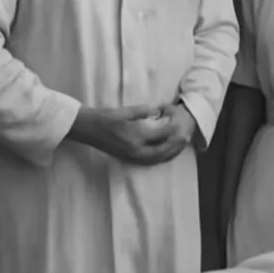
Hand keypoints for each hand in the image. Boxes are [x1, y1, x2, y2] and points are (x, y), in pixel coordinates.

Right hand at [72, 103, 196, 165]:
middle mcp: (136, 150)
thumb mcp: (125, 111)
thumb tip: (158, 111)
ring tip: (180, 145)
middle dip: (176, 144)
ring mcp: (132, 156)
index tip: (181, 122)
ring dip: (171, 152)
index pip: (161, 134)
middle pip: (163, 150)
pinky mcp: (129, 158)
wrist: (87, 129)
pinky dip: (161, 157)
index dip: (173, 128)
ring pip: (158, 158)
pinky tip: (166, 152)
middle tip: (186, 136)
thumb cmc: (104, 117)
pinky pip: (150, 161)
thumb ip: (144, 111)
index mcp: (136, 137)